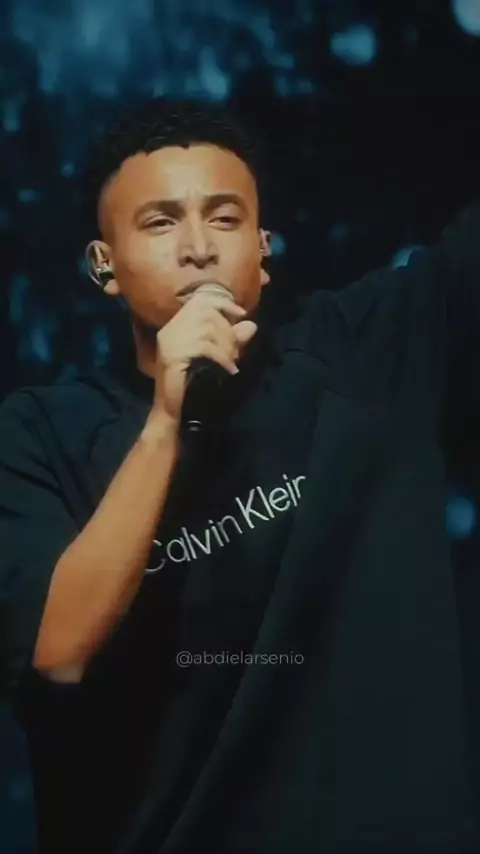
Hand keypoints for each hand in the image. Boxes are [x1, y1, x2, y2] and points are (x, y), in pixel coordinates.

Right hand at [150, 292, 257, 423]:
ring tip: (232, 362)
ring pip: (207, 329)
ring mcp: (169, 342)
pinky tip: (229, 369)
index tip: (241, 314)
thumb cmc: (194, 384)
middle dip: (228, 330)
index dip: (223, 303)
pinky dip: (222, 357)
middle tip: (236, 352)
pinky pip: (204, 347)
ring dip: (227, 346)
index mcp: (176, 325)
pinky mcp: (172, 357)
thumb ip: (233, 340)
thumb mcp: (218, 357)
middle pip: (206, 313)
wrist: (172, 411)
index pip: (200, 300)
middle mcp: (170, 330)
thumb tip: (251, 325)